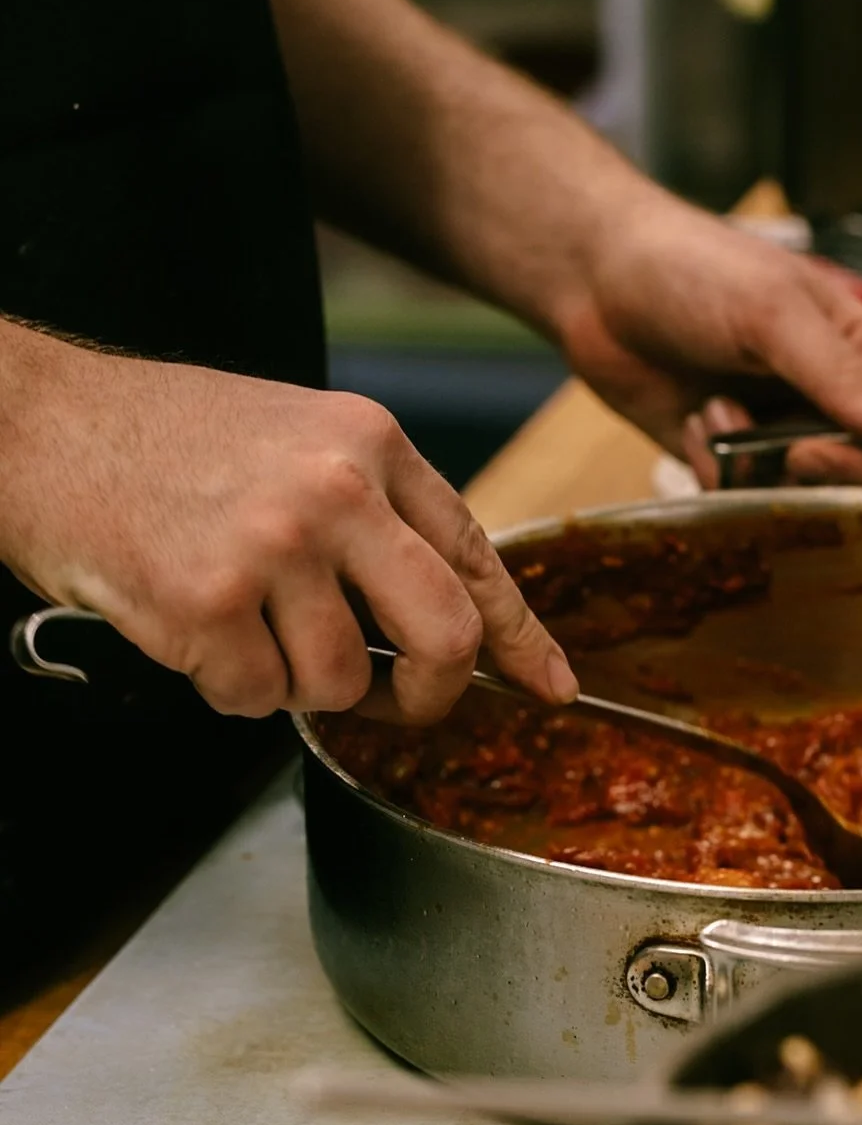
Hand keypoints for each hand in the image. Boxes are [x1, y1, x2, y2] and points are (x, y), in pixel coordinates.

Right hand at [0, 331, 575, 723]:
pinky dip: (226, 687)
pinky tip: (191, 628)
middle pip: (445, 635)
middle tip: (395, 702)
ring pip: (340, 682)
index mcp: (372, 443)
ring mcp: (275, 545)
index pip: (476, 555)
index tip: (548, 685)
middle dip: (428, 693)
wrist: (40, 422)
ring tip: (241, 623)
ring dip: (292, 681)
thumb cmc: (163, 439)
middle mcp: (339, 490)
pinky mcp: (206, 601)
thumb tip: (442, 614)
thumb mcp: (299, 439)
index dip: (519, 635)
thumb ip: (374, 513)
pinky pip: (254, 698)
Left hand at [555, 195, 861, 487]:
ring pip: (798, 490)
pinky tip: (690, 420)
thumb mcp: (773, 313)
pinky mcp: (725, 452)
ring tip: (713, 411)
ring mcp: (774, 426)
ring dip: (753, 463)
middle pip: (861, 474)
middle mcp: (824, 395)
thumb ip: (838, 375)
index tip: (817, 448)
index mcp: (858, 352)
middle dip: (814, 470)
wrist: (596, 280)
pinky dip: (714, 467)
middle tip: (776, 449)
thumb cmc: (693, 271)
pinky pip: (742, 492)